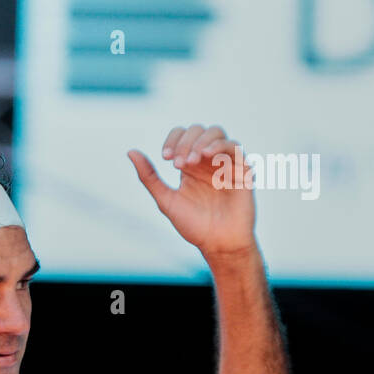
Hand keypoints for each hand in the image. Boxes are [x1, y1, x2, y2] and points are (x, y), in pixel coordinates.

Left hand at [127, 123, 256, 260]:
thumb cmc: (194, 225)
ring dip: (200, 141)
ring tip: (192, 160)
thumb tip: (131, 152)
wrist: (219, 243)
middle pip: (197, 130)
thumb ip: (149, 177)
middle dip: (184, 142)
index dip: (172, 140)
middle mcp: (207, 161)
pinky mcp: (242, 169)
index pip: (181, 136)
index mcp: (190, 166)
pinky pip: (234, 146)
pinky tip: (207, 155)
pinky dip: (219, 146)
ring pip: (216, 132)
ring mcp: (225, 163)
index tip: (166, 157)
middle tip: (178, 163)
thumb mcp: (166, 200)